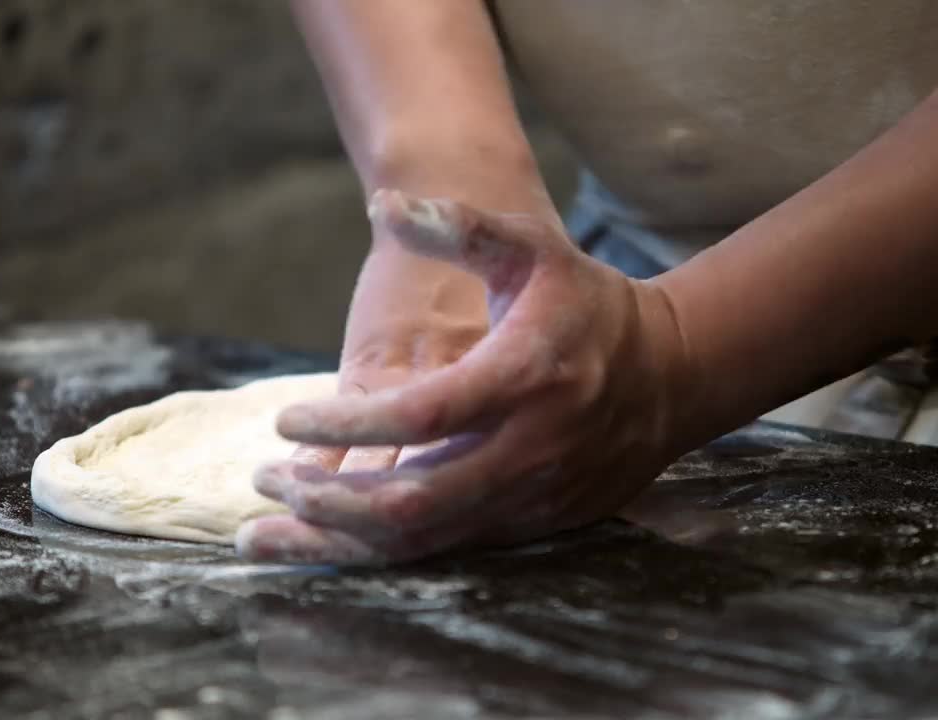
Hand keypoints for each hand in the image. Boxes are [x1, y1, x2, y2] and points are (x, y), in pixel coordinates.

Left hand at [236, 189, 699, 564]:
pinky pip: (446, 549)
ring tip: (267, 535)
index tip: (286, 421)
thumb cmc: (588, 306)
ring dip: (338, 543)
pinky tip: (330, 541)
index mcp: (524, 376)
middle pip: (413, 503)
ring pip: (423, 543)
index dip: (344, 425)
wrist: (670, 376)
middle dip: (326, 502)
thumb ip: (461, 227)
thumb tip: (385, 205)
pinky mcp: (532, 524)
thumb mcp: (532, 249)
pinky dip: (380, 551)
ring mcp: (532, 497)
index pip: (420, 415)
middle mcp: (529, 449)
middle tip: (266, 480)